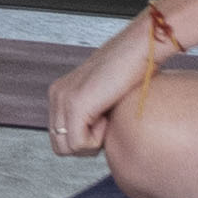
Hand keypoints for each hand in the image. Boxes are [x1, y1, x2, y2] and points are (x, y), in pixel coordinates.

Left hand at [49, 1, 179, 161]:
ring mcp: (62, 99)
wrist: (141, 49)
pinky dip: (98, 139)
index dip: (86, 139)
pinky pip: (79, 144)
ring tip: (108, 117)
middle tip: (107, 122)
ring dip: (93, 141)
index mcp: (60, 93)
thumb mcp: (104, 98)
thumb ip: (92, 116)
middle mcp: (56, 95)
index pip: (61, 138)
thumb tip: (91, 144)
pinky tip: (108, 116)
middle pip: (61, 147)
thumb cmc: (134, 74)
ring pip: (69, 148)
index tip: (105, 120)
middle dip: (87, 144)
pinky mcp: (75, 104)